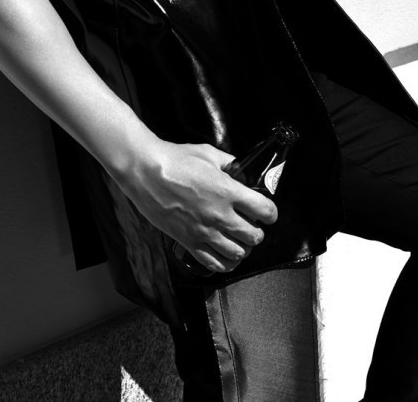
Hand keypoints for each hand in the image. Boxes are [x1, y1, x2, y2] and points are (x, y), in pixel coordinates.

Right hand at [115, 138, 278, 273]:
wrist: (146, 172)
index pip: (264, 210)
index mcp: (228, 191)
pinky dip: (225, 263)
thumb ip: (229, 164)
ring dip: (243, 248)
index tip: (268, 213)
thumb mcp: (209, 154)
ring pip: (237, 253)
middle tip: (253, 226)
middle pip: (254, 236)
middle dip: (257, 232)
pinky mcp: (188, 242)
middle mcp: (219, 215)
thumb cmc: (176, 159)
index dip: (271, 213)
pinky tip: (227, 257)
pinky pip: (214, 263)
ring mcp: (204, 231)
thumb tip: (240, 173)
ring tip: (240, 241)